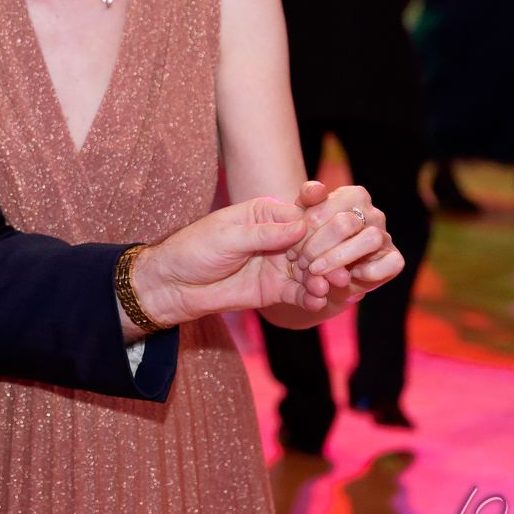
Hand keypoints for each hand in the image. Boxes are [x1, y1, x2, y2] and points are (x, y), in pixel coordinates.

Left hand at [126, 198, 315, 329]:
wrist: (174, 284)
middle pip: (313, 244)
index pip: (301, 217)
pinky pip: (300, 293)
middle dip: (328, 256)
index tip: (329, 240)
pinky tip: (318, 300)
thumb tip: (300, 226)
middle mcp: (279, 237)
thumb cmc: (194, 250)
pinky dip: (312, 296)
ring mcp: (279, 263)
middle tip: (339, 268)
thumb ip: (263, 234)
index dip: (318, 229)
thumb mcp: (227, 238)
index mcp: (266, 214)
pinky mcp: (276, 288)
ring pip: (312, 270)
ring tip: (331, 286)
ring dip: (324, 278)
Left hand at [286, 180, 403, 307]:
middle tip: (301, 262)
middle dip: (317, 246)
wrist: (320, 273)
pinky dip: (369, 271)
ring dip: (339, 258)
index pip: (325, 207)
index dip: (304, 230)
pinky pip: (392, 263)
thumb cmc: (309, 239)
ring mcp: (386, 235)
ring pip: (370, 239)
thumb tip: (317, 189)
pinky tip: (349, 276)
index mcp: (352, 195)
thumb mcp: (300, 216)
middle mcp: (373, 212)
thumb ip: (307, 197)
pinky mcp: (394, 259)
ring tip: (317, 271)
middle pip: (346, 223)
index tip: (291, 249)